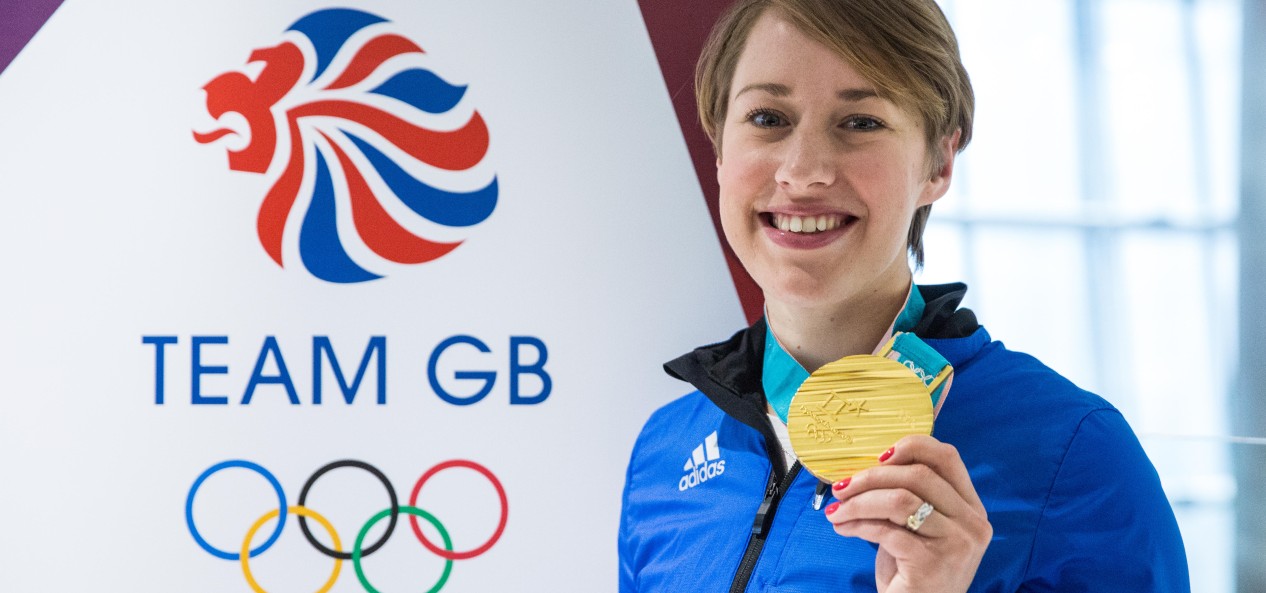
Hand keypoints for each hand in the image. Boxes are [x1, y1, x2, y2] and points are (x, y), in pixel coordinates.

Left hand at [823, 435, 990, 592]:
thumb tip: (869, 467)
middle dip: (871, 477)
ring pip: (899, 500)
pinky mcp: (932, 563)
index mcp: (971, 508)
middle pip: (918, 475)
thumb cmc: (913, 570)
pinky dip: (857, 525)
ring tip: (838, 511)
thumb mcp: (920, 528)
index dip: (911, 447)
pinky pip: (886, 530)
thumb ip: (911, 496)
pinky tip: (843, 528)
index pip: (947, 458)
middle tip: (842, 487)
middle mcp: (972, 524)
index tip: (878, 457)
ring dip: (859, 502)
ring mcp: (956, 544)